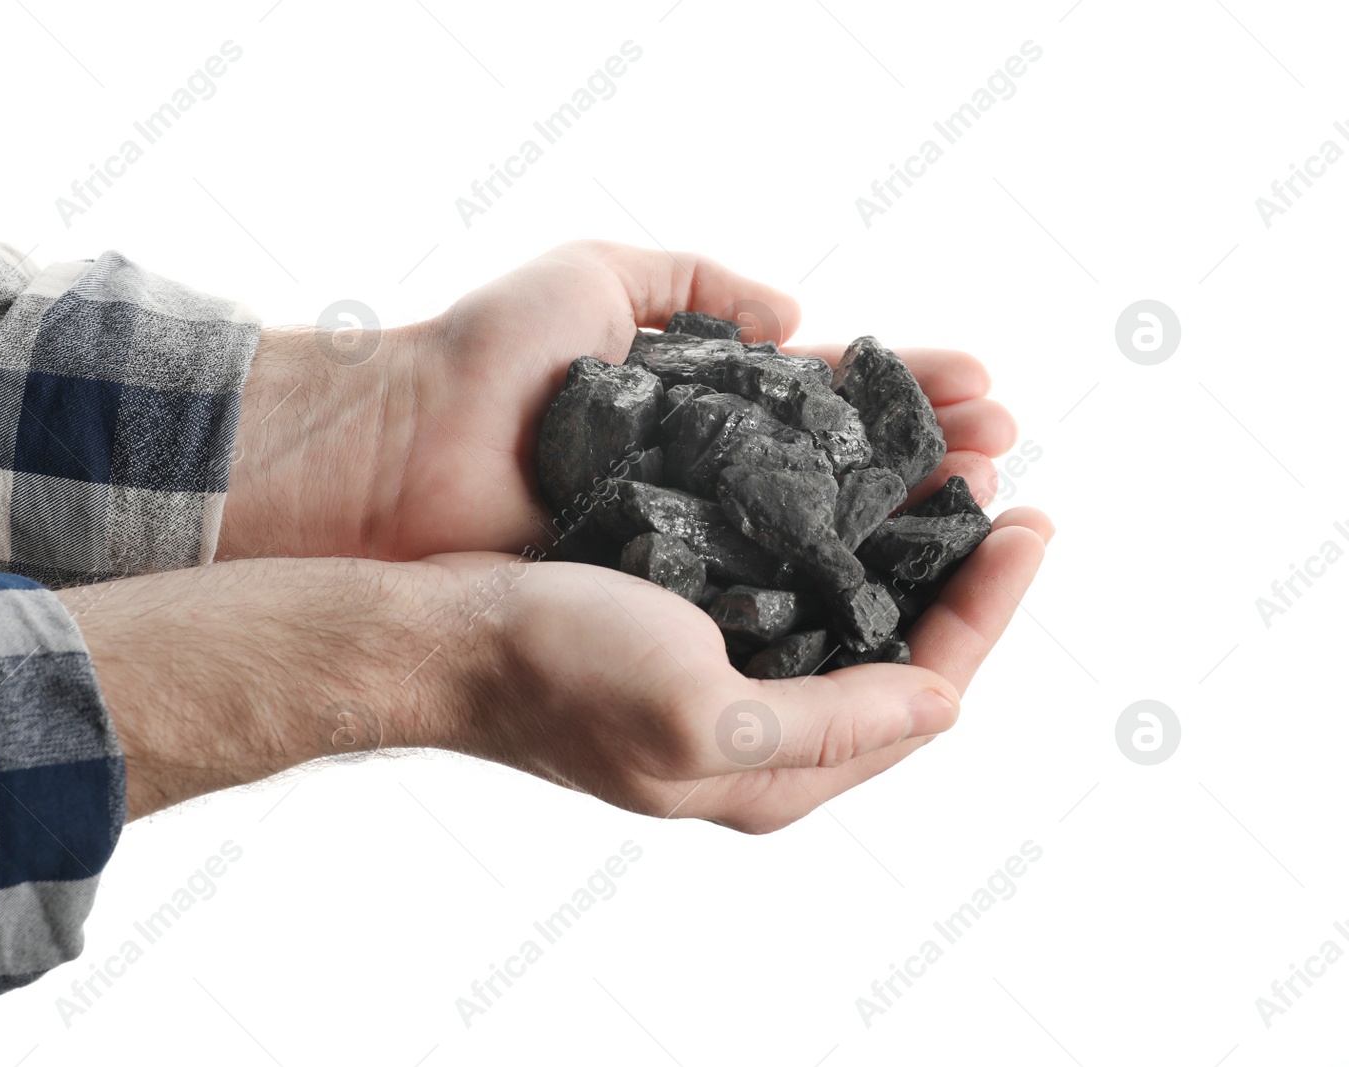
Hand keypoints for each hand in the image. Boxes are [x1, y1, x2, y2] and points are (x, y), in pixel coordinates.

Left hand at [218, 240, 1017, 561]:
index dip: (909, 397)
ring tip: (991, 507)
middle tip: (1007, 452)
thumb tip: (799, 316)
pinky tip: (908, 582)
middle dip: (933, 460)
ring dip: (912, 528)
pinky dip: (843, 597)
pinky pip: (773, 610)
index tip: (981, 392)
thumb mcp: (596, 278)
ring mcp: (691, 555)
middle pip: (848, 478)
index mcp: (702, 413)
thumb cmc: (489, 362)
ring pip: (828, 547)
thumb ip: (695, 278)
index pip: (831, 404)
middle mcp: (708, 490)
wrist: (401, 453)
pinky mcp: (667, 611)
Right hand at [427, 507, 1048, 832]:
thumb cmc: (558, 670)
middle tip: (999, 483)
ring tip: (942, 472)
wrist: (444, 630)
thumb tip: (947, 704)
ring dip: (901, 543)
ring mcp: (725, 677)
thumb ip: (834, 723)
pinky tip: (847, 484)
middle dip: (958, 572)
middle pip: (899, 653)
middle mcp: (761, 730)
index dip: (988, 610)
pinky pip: (792, 581)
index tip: (1029, 522)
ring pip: (849, 610)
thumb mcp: (701, 714)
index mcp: (776, 770)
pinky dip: (835, 534)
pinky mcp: (692, 625)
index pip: (926, 694)